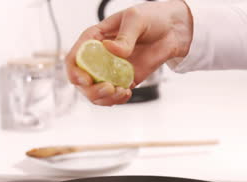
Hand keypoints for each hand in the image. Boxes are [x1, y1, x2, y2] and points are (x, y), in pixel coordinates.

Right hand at [65, 0, 192, 105]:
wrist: (172, 31)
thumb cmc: (151, 18)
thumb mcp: (136, 19)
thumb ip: (125, 36)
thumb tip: (112, 49)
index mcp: (94, 39)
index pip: (74, 58)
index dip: (75, 72)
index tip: (86, 80)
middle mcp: (99, 57)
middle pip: (82, 81)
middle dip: (92, 91)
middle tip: (109, 88)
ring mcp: (111, 71)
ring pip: (96, 92)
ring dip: (105, 98)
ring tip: (122, 92)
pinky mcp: (124, 80)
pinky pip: (114, 95)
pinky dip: (117, 99)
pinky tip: (127, 93)